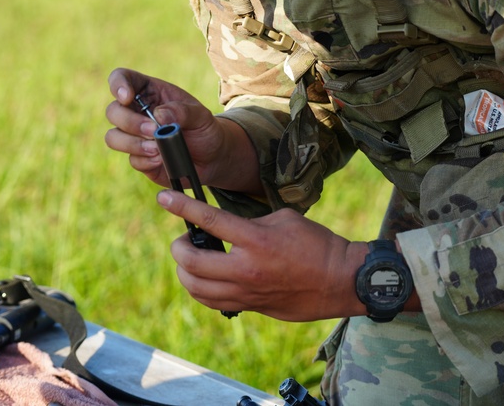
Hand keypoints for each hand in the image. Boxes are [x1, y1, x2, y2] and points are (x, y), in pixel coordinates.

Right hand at [105, 68, 260, 193]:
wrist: (212, 158)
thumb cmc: (205, 129)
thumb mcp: (201, 116)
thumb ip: (183, 111)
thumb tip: (159, 115)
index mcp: (149, 92)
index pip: (122, 78)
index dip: (118, 84)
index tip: (127, 97)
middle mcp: (136, 112)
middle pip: (113, 111)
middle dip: (130, 122)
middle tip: (153, 130)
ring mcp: (135, 136)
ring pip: (113, 137)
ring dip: (133, 144)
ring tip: (158, 149)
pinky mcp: (139, 157)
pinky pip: (132, 159)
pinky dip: (147, 160)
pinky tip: (163, 159)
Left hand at [156, 189, 370, 321]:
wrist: (340, 280)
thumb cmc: (316, 243)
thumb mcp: (283, 219)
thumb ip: (250, 222)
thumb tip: (228, 229)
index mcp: (256, 239)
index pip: (209, 221)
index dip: (182, 206)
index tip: (164, 197)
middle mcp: (246, 268)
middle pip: (191, 261)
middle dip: (178, 247)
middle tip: (183, 238)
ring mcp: (246, 291)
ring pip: (195, 287)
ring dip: (185, 270)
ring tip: (191, 258)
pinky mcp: (250, 306)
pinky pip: (211, 301)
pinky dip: (199, 288)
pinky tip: (204, 277)